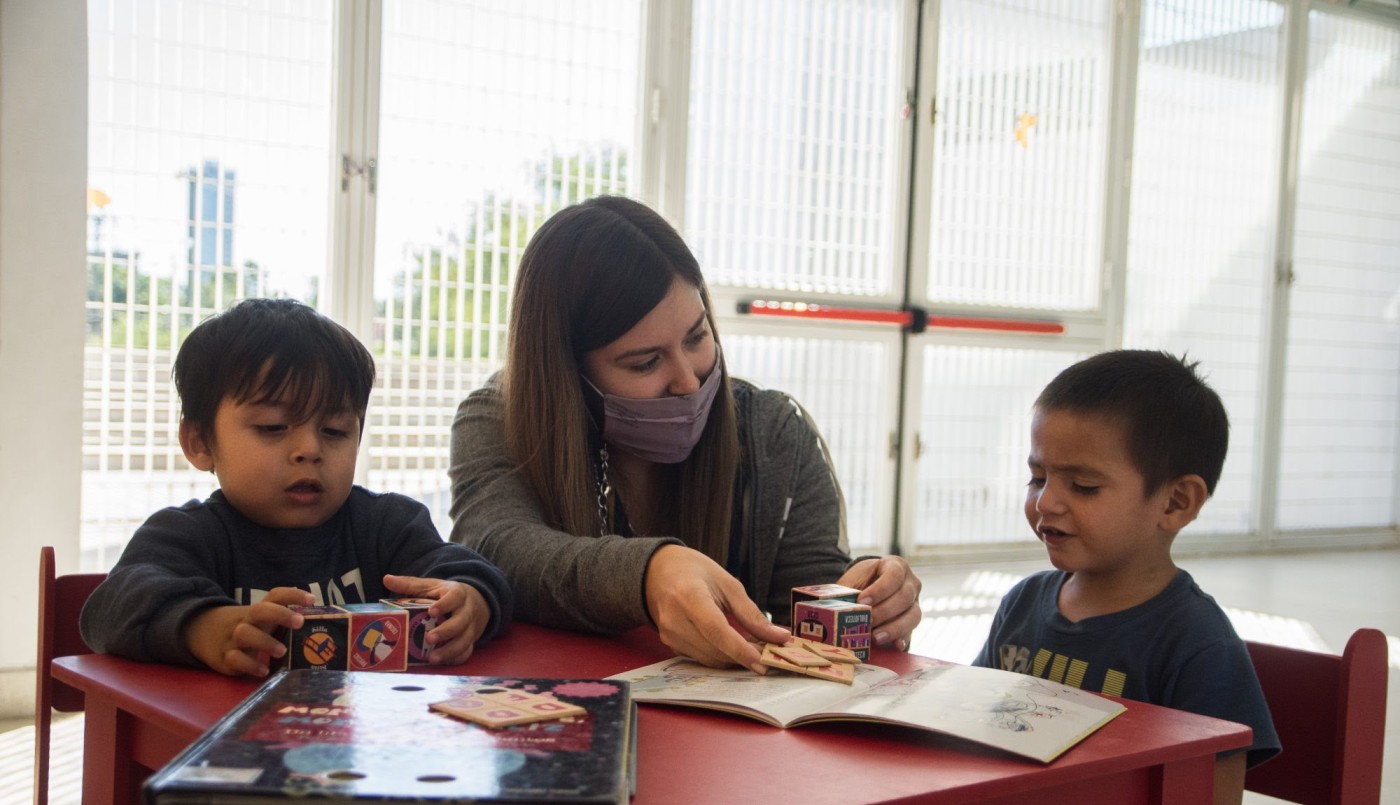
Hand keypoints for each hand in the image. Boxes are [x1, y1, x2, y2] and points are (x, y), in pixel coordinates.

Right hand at [185, 587, 313, 676]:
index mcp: (260, 610)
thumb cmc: (250, 628)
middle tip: (300, 622)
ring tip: (282, 651)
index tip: (311, 599)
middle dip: (280, 614)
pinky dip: (250, 664)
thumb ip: (286, 621)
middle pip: (259, 610)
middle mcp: (247, 620)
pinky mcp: (226, 657)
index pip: (275, 595)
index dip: (293, 594)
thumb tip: (324, 625)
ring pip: (245, 633)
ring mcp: (234, 638)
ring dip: (265, 642)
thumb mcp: (264, 621)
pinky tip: (264, 670)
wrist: (205, 632)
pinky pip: (235, 659)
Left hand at [383, 574, 489, 664]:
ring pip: (465, 640)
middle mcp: (467, 611)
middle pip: (461, 621)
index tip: (431, 611)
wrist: (475, 602)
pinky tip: (441, 662)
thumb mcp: (431, 586)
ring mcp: (470, 628)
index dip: (445, 604)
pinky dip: (455, 658)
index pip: (455, 597)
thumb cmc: (446, 595)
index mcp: (457, 594)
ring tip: (432, 658)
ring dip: (450, 650)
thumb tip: (386, 579)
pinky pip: (466, 652)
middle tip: (429, 638)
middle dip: (446, 631)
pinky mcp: (470, 641)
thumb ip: (410, 584)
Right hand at [644, 545, 790, 672]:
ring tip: (754, 647)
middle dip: (744, 656)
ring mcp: (669, 634)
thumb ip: (751, 613)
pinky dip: (720, 656)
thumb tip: (780, 637)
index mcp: (689, 596)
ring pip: (709, 659)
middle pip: (714, 650)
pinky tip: (734, 646)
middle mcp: (674, 619)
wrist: (658, 572)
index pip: (716, 631)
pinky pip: (701, 658)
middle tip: (769, 652)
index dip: (741, 651)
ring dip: (734, 658)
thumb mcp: (727, 583)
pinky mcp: (669, 644)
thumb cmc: (695, 571)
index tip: (764, 663)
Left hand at [838, 556, 921, 650]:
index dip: (880, 590)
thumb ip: (849, 591)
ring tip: (876, 638)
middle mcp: (911, 583)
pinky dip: (903, 638)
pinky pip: (912, 631)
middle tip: (867, 621)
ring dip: (894, 628)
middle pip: (904, 597)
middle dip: (884, 611)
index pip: (894, 575)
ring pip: (913, 615)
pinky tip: (895, 645)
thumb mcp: (855, 580)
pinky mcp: (912, 621)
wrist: (870, 586)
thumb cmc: (862, 581)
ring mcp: (915, 603)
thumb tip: (836, 607)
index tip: (862, 601)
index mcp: (896, 566)